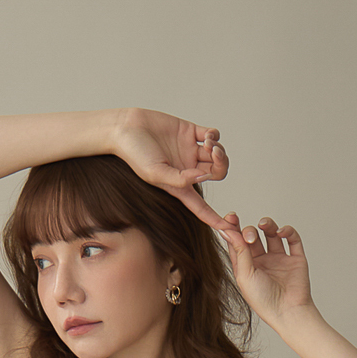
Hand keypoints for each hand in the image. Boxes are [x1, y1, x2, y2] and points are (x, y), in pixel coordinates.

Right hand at [112, 108, 229, 227]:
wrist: (126, 128)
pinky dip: (215, 135)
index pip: (200, 206)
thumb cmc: (134, 154)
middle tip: (214, 154)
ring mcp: (189, 150)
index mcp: (179, 185)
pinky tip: (207, 136)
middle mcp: (187, 168)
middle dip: (221, 164)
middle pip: (217, 173)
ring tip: (208, 143)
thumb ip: (179, 178)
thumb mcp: (154, 173)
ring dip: (219, 149)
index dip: (215, 219)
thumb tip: (204, 174)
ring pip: (217, 154)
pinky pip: (212, 135)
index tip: (230, 229)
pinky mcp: (189, 131)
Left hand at [217, 213, 313, 325]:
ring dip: (267, 225)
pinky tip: (281, 232)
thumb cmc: (263, 299)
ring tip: (264, 225)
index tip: (229, 217)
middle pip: (252, 236)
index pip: (236, 243)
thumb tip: (228, 231)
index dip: (232, 229)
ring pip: (271, 234)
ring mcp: (278, 259)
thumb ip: (239, 251)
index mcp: (245, 266)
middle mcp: (261, 261)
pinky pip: (292, 239)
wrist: (288, 311)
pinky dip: (287, 231)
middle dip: (249, 230)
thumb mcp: (245, 275)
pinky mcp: (295, 258)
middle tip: (249, 235)